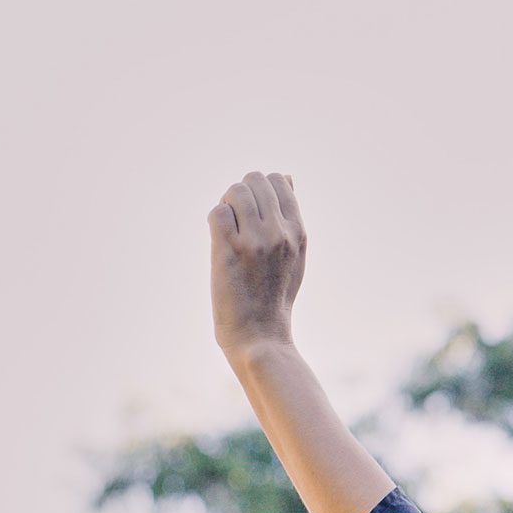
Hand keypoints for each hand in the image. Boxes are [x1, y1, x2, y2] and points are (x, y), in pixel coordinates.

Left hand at [209, 171, 306, 357]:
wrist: (261, 335)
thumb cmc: (275, 297)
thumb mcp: (295, 255)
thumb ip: (291, 217)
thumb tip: (288, 177)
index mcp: (298, 232)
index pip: (280, 180)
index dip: (261, 189)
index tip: (253, 211)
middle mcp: (279, 232)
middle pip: (255, 180)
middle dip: (241, 193)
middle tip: (236, 220)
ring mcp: (255, 240)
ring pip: (235, 191)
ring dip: (226, 205)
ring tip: (227, 229)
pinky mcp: (229, 249)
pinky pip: (217, 212)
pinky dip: (215, 221)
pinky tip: (219, 241)